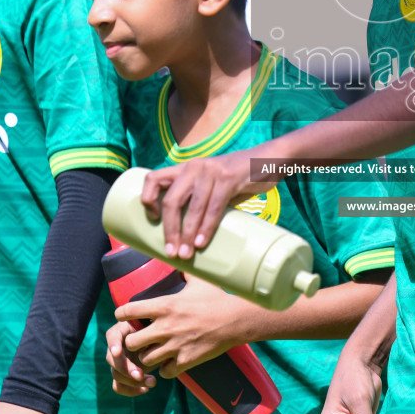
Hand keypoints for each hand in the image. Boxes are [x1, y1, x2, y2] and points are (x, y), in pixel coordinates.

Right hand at [105, 321, 157, 396]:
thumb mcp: (159, 330)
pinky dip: (131, 390)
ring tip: (153, 382)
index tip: (118, 353)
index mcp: (123, 330)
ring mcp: (118, 361)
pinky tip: (145, 389)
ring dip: (132, 382)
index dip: (114, 344)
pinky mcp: (122, 374)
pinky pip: (119, 386)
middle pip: (112, 359)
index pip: (113, 336)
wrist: (164, 341)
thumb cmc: (162, 331)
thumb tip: (151, 341)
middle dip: (126, 369)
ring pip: (116, 375)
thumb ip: (154, 334)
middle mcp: (117, 346)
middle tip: (140, 375)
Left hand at [114, 277, 252, 378]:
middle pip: (130, 342)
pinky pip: (165, 372)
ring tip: (155, 352)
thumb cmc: (217, 298)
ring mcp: (175, 346)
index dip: (122, 315)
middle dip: (133, 341)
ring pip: (145, 359)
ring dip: (148, 356)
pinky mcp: (186, 360)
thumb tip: (181, 256)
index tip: (125, 316)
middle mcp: (165, 327)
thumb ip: (184, 271)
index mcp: (164, 306)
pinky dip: (166, 369)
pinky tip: (171, 361)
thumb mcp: (198, 281)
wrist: (236, 320)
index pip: (127, 311)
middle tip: (141, 339)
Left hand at [141, 153, 271, 259]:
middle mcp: (193, 167)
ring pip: (192, 207)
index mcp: (184, 169)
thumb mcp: (212, 184)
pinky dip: (206, 227)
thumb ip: (199, 199)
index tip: (153, 220)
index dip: (148, 200)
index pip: (153, 179)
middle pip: (171, 200)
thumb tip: (185, 233)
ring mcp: (210, 171)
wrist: (266, 160)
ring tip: (187, 253)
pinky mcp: (228, 177)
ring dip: (187, 234)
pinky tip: (202, 242)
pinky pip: (213, 207)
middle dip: (169, 229)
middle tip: (171, 251)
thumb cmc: (237, 178)